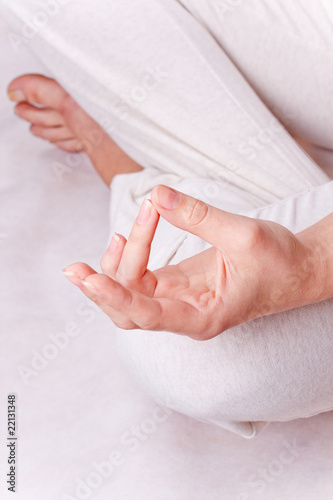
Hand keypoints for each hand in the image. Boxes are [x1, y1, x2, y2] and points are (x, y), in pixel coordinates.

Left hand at [63, 186, 322, 339]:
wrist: (296, 269)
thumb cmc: (279, 261)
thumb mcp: (243, 235)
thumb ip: (199, 216)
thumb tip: (158, 194)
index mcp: (203, 316)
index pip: (148, 315)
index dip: (116, 296)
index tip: (88, 279)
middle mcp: (186, 315)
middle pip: (129, 314)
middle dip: (101, 289)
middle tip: (74, 268)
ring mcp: (180, 302)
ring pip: (131, 297)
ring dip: (114, 269)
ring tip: (121, 232)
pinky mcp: (178, 285)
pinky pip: (141, 280)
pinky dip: (129, 258)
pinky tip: (128, 235)